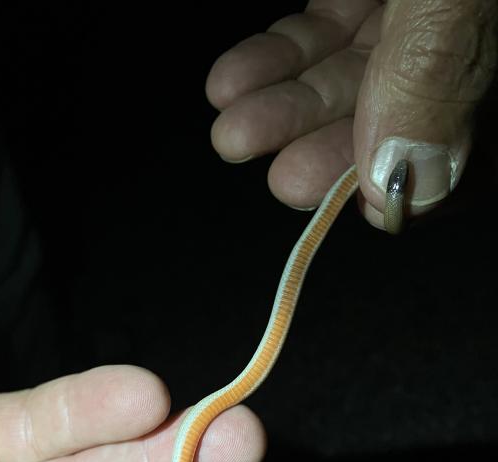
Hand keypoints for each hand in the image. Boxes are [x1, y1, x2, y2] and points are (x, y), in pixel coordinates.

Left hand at [206, 0, 496, 227]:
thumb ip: (434, 72)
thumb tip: (410, 183)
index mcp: (494, 62)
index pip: (449, 160)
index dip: (387, 187)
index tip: (333, 199)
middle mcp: (456, 50)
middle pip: (390, 123)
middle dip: (321, 151)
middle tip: (272, 170)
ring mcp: (417, 18)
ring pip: (349, 80)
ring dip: (285, 110)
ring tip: (233, 127)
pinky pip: (327, 33)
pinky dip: (282, 59)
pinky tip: (234, 82)